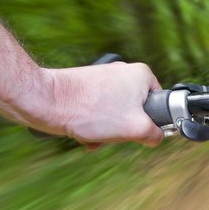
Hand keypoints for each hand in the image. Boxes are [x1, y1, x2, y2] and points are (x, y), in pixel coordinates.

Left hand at [32, 62, 163, 146]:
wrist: (48, 102)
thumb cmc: (92, 111)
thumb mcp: (136, 128)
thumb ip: (155, 134)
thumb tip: (157, 137)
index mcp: (142, 74)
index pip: (159, 104)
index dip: (149, 123)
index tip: (135, 130)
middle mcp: (125, 72)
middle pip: (136, 112)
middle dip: (123, 129)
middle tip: (112, 134)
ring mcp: (104, 79)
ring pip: (116, 114)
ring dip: (107, 131)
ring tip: (94, 134)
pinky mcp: (88, 87)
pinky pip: (99, 111)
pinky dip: (94, 124)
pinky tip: (84, 131)